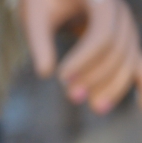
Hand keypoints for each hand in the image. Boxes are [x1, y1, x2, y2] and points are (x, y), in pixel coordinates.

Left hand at [20, 0, 141, 114]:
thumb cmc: (43, 3)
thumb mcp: (34, 16)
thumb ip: (39, 42)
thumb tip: (45, 73)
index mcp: (101, 0)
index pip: (103, 34)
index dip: (85, 59)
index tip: (61, 77)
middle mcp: (120, 13)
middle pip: (118, 50)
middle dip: (97, 76)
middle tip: (72, 97)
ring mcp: (126, 28)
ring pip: (129, 60)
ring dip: (115, 86)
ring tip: (97, 108)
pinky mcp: (124, 42)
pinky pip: (138, 63)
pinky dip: (141, 83)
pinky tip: (140, 106)